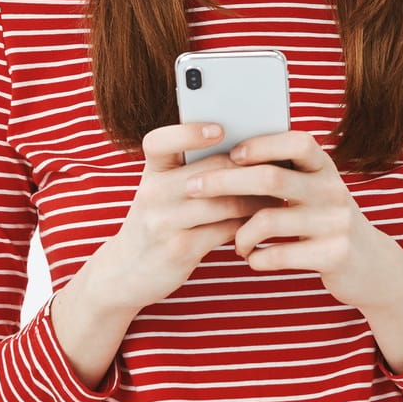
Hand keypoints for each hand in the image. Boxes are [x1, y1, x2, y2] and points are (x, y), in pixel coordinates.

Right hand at [88, 122, 286, 316]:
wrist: (124, 272)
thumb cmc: (157, 223)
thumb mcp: (161, 193)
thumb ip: (191, 172)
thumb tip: (246, 151)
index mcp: (151, 172)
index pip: (159, 141)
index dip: (189, 133)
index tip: (220, 130)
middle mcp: (153, 193)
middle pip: (210, 171)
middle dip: (248, 169)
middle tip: (278, 166)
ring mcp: (164, 222)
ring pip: (224, 202)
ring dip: (256, 198)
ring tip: (275, 195)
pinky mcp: (179, 249)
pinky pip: (225, 230)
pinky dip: (247, 224)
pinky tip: (259, 221)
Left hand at [182, 129, 402, 314]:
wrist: (371, 266)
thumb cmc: (324, 221)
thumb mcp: (314, 191)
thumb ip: (284, 173)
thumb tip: (222, 154)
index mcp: (325, 167)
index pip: (296, 141)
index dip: (261, 144)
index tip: (230, 153)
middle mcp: (334, 189)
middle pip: (271, 178)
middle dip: (224, 182)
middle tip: (193, 189)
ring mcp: (336, 222)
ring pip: (269, 220)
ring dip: (240, 233)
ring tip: (235, 242)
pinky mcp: (334, 255)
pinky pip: (279, 255)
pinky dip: (258, 258)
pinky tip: (253, 259)